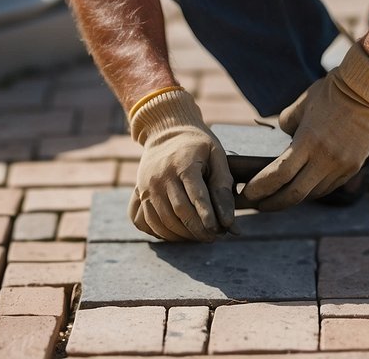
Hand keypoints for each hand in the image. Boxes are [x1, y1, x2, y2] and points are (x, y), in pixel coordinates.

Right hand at [128, 87, 236, 241]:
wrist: (165, 131)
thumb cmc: (197, 145)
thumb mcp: (216, 155)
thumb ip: (223, 186)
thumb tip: (229, 222)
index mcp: (183, 163)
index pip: (197, 197)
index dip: (209, 217)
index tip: (221, 229)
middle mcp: (161, 176)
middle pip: (180, 212)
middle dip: (198, 229)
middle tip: (213, 237)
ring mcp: (147, 186)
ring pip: (164, 221)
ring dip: (183, 235)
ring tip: (200, 236)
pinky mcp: (139, 194)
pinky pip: (148, 222)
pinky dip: (165, 233)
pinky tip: (180, 233)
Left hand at [241, 43, 368, 210]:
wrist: (367, 92)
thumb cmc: (330, 93)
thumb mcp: (301, 105)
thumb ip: (286, 124)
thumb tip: (283, 139)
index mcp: (308, 141)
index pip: (278, 175)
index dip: (260, 189)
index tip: (246, 194)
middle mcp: (325, 158)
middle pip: (294, 194)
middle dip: (272, 204)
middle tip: (257, 205)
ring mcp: (341, 166)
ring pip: (312, 194)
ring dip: (293, 198)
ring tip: (277, 197)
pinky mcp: (353, 168)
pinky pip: (329, 187)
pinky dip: (313, 191)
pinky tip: (302, 188)